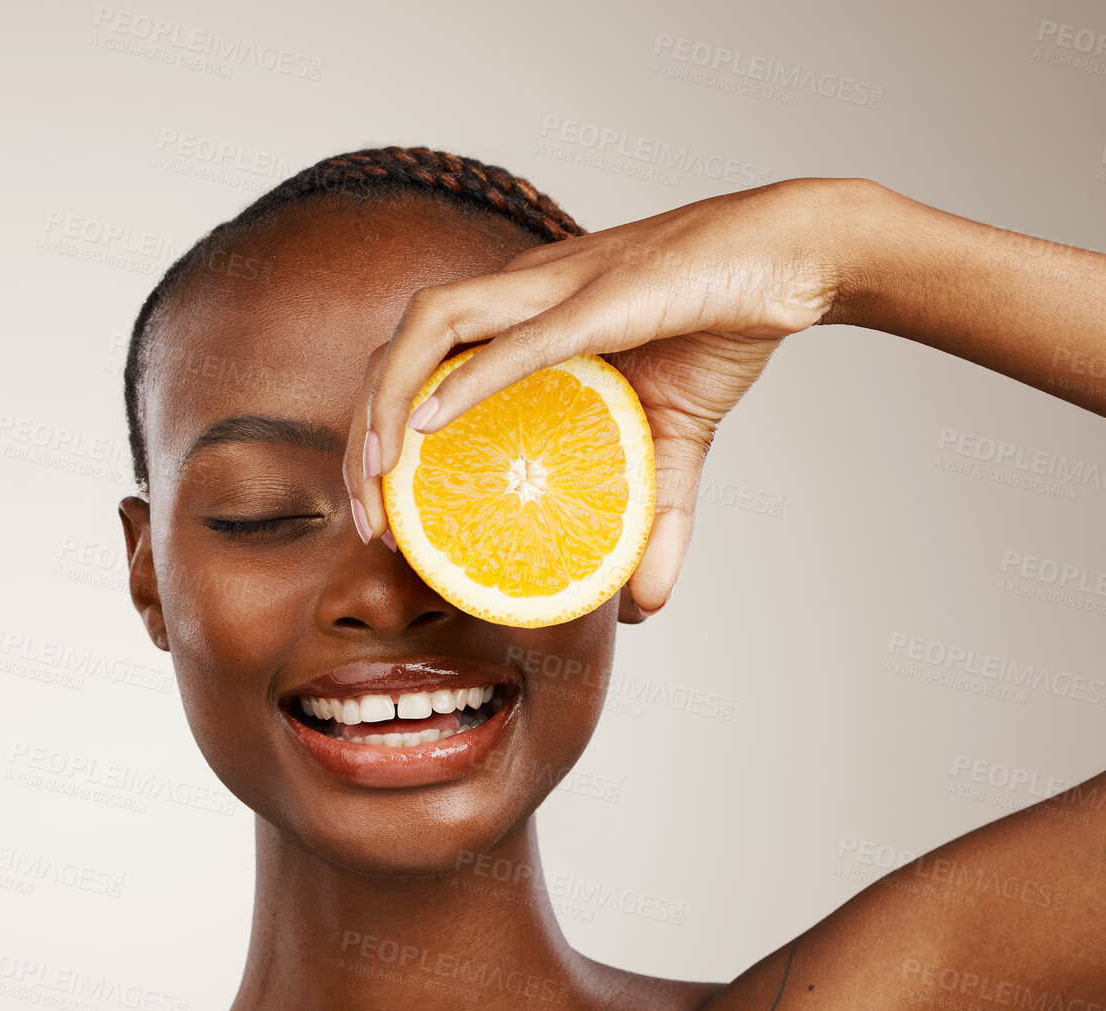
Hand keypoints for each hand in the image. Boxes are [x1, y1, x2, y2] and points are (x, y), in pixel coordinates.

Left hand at [343, 177, 856, 617]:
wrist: (794, 258)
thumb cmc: (722, 325)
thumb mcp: (678, 444)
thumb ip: (653, 522)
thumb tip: (644, 606)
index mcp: (522, 318)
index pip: (415, 368)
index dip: (377, 438)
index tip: (378, 517)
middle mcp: (519, 294)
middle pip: (397, 351)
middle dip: (362, 436)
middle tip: (365, 522)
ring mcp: (554, 287)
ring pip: (427, 330)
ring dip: (387, 404)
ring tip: (377, 478)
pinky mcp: (600, 297)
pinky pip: (516, 339)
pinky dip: (464, 381)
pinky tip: (426, 424)